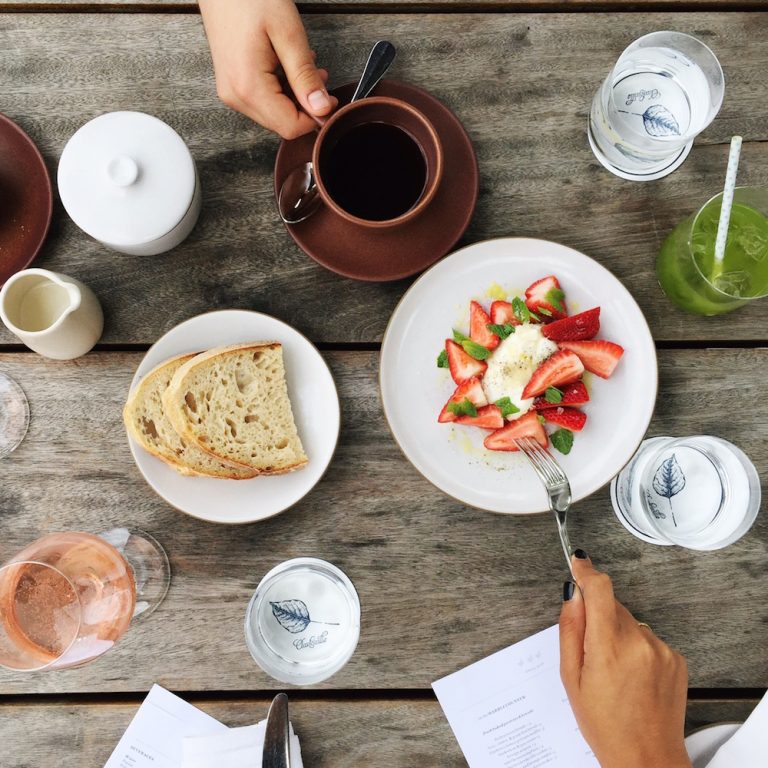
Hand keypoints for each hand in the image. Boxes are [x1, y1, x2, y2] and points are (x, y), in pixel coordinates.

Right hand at [199, 0, 337, 138]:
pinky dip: (282, 90)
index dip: (316, 117)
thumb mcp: (288, 33)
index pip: (290, 127)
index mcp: (248, 87)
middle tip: (319, 76)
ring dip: (295, 97)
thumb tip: (321, 108)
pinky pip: (263, 101)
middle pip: (282, 124)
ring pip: (274, 114)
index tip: (330, 98)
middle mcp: (236, 96)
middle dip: (306, 107)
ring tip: (306, 66)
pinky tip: (288, 68)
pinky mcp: (232, 84)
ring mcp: (231, 92)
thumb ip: (305, 76)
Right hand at [559, 553, 691, 767]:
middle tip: (591, 650)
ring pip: (630, 622)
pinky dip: (637, 648)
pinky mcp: (676, 658)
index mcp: (609, 647)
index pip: (599, 589)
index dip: (586, 571)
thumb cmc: (604, 725)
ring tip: (614, 671)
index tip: (578, 561)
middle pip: (613, 606)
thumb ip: (570, 630)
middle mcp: (639, 642)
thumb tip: (571, 595)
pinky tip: (633, 676)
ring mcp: (662, 649)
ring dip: (618, 634)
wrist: (647, 758)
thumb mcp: (570, 678)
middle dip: (598, 616)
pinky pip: (648, 638)